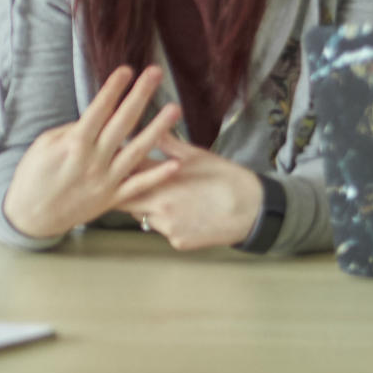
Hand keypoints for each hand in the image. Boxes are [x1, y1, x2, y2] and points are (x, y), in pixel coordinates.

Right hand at [0, 65, 183, 239]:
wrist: (30, 216)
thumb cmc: (32, 177)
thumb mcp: (43, 145)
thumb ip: (70, 131)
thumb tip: (92, 120)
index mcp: (74, 144)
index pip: (99, 109)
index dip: (113, 88)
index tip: (126, 70)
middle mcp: (93, 160)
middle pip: (122, 122)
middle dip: (140, 96)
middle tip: (155, 74)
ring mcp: (105, 180)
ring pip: (137, 151)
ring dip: (158, 129)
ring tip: (174, 110)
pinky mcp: (111, 199)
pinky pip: (138, 186)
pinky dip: (157, 176)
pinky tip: (175, 163)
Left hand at [115, 135, 263, 250]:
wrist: (254, 210)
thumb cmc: (227, 179)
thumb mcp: (198, 156)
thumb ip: (169, 145)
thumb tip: (150, 130)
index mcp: (163, 181)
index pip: (126, 175)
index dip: (120, 170)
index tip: (117, 164)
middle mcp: (159, 206)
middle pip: (126, 200)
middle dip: (127, 191)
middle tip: (131, 183)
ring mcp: (167, 227)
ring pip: (144, 216)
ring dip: (147, 207)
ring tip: (168, 197)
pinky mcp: (177, 242)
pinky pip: (163, 231)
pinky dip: (168, 223)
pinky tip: (185, 214)